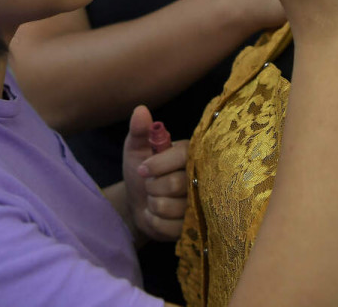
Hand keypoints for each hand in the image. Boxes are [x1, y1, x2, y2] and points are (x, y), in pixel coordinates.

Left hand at [121, 105, 188, 241]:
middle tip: (149, 186)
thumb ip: (139, 130)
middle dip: (152, 187)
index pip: (182, 156)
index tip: (142, 170)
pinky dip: (155, 222)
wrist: (138, 202)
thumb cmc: (141, 171)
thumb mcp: (136, 149)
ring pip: (170, 207)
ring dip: (152, 205)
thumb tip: (140, 110)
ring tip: (155, 199)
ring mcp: (201, 205)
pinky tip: (157, 215)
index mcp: (190, 154)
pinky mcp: (194, 227)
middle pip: (175, 184)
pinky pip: (169, 227)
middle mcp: (202, 178)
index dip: (158, 165)